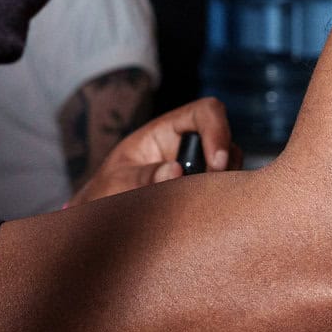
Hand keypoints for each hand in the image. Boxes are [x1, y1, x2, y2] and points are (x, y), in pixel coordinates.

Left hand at [68, 97, 237, 205]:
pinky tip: (204, 216)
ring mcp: (197, 168)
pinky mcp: (202, 191)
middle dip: (223, 167)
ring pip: (230, 168)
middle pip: (225, 141)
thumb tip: (174, 172)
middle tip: (207, 195)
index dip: (217, 130)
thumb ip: (142, 176)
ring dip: (222, 187)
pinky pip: (225, 191)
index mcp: (165, 131)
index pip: (204, 112)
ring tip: (200, 208)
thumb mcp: (116, 183)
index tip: (216, 164)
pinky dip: (222, 202)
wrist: (102, 219)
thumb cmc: (105, 193)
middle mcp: (187, 146)